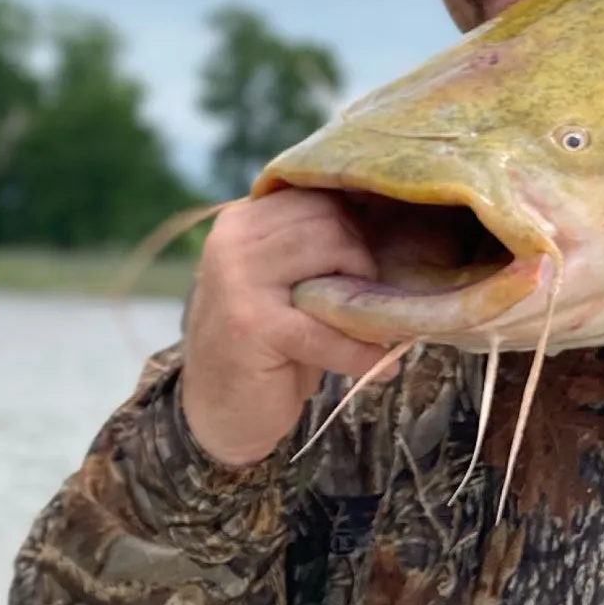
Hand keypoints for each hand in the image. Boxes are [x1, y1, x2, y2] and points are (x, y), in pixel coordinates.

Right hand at [179, 189, 395, 467]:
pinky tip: (380, 364)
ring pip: (332, 253)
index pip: (316, 194)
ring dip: (361, 294)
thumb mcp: (283, 280)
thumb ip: (313, 244)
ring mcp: (237, 280)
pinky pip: (329, 328)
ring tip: (365, 322)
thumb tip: (385, 213)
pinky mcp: (252, 325)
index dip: (356, 221)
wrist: (219, 410)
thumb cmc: (265, 340)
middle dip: (360, 257)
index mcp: (240, 221)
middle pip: (329, 220)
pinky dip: (361, 350)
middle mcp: (232, 241)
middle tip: (365, 298)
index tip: (375, 252)